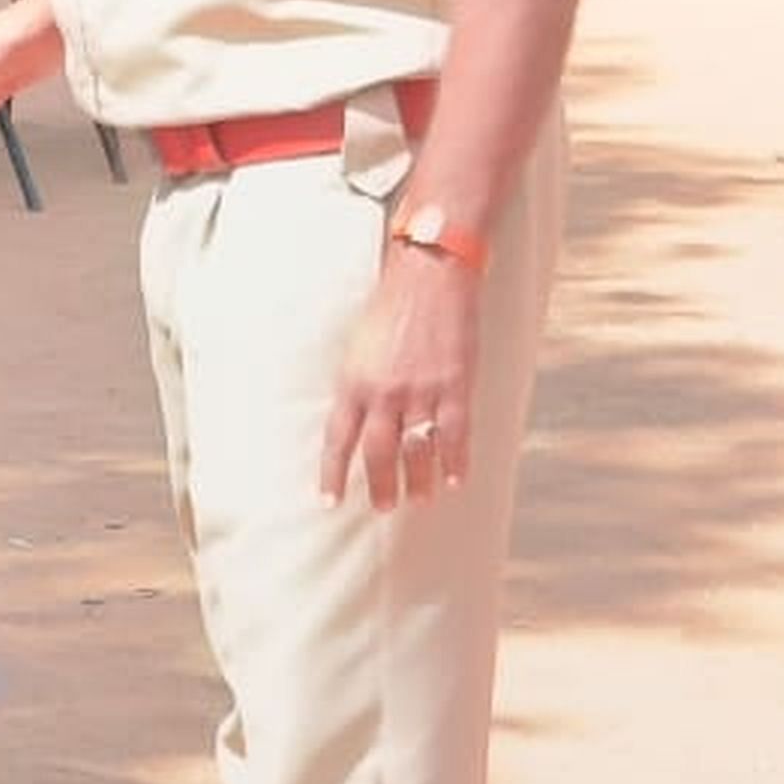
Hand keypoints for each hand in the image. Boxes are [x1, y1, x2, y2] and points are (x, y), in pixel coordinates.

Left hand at [320, 249, 481, 509]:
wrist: (429, 276)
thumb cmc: (391, 308)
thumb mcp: (359, 347)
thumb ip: (357, 385)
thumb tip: (353, 419)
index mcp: (354, 382)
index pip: (338, 439)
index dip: (332, 473)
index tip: (328, 501)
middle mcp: (384, 392)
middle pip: (377, 453)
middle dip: (379, 485)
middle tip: (382, 508)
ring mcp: (420, 390)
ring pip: (416, 450)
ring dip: (418, 480)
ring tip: (418, 499)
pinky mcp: (455, 385)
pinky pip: (454, 434)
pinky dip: (455, 462)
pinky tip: (455, 481)